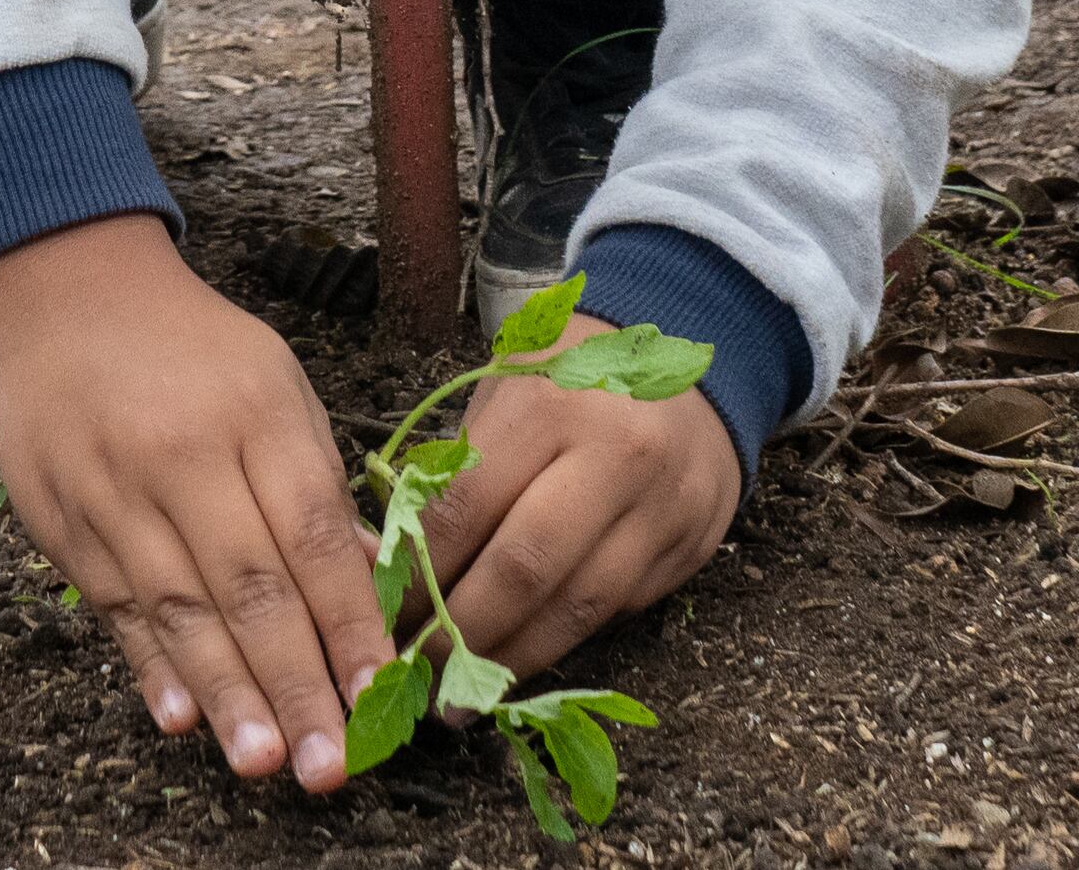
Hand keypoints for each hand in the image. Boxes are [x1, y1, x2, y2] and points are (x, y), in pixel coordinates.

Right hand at [0, 213, 391, 791]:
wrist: (63, 295)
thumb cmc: (192, 350)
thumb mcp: (276, 385)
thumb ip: (317, 483)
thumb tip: (363, 586)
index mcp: (256, 415)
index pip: (313, 536)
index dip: (349, 623)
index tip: (381, 693)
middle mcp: (184, 455)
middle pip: (249, 587)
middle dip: (294, 683)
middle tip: (328, 764)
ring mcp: (114, 490)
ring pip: (178, 609)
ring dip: (225, 694)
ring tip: (263, 761)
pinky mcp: (63, 519)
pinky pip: (113, 605)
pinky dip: (148, 665)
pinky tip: (180, 717)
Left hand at [422, 312, 740, 672]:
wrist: (697, 382)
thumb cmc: (572, 386)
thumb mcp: (505, 395)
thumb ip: (455, 470)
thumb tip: (390, 565)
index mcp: (549, 407)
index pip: (465, 507)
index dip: (417, 574)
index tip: (381, 616)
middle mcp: (614, 456)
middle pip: (523, 569)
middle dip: (460, 634)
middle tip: (415, 672)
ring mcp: (660, 508)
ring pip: (575, 608)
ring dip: (509, 661)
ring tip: (459, 697)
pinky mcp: (687, 550)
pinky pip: (613, 613)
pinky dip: (557, 644)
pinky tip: (517, 663)